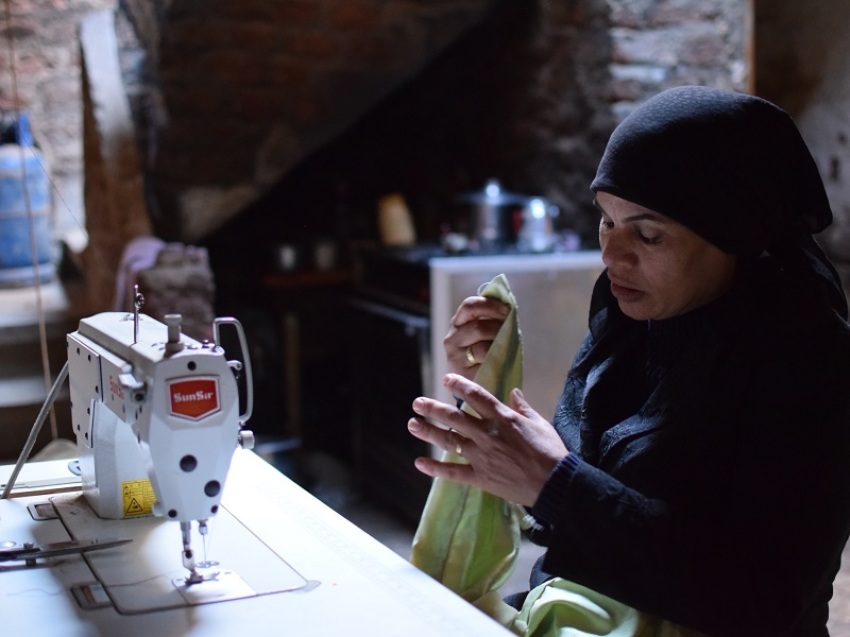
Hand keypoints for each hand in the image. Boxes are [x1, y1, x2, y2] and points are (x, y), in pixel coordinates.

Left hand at [408, 373, 567, 506]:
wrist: (555, 483)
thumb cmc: (550, 451)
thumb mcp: (539, 422)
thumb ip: (523, 407)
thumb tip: (513, 392)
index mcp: (503, 418)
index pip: (476, 396)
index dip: (460, 385)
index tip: (446, 379)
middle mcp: (487, 434)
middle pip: (454, 417)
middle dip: (433, 409)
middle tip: (417, 403)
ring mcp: (482, 456)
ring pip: (449, 441)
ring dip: (429, 432)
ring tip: (412, 425)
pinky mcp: (480, 477)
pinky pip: (453, 473)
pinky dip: (435, 469)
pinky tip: (420, 463)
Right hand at [444, 296, 509, 378]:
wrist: (484, 380)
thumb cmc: (489, 350)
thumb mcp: (488, 329)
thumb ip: (493, 317)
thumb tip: (508, 305)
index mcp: (458, 322)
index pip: (469, 306)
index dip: (490, 305)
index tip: (507, 310)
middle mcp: (451, 339)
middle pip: (479, 327)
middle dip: (499, 330)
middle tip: (511, 334)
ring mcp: (455, 357)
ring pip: (483, 348)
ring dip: (500, 347)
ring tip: (505, 350)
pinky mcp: (462, 374)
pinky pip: (485, 365)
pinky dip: (497, 362)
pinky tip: (500, 363)